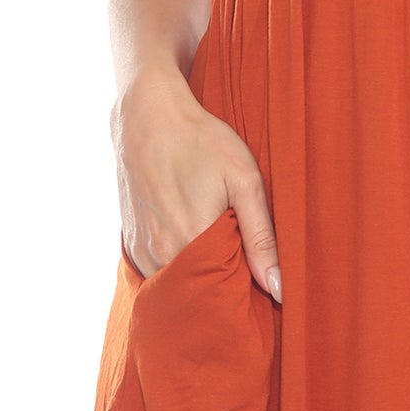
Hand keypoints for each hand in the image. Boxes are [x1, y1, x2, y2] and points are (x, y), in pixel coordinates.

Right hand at [110, 70, 281, 301]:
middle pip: (199, 292)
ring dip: (198, 276)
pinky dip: (178, 266)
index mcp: (192, 243)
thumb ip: (262, 238)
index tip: (260, 281)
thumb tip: (279, 289)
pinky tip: (192, 241)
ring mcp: (141, 252)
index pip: (225, 294)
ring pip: (178, 284)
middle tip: (240, 257)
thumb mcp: (244, 181)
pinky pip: (159, 272)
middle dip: (222, 286)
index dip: (245, 291)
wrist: (147, 116)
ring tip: (218, 246)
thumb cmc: (201, 142)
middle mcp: (161, 255)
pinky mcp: (131, 245)